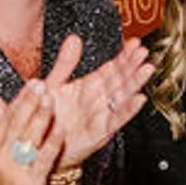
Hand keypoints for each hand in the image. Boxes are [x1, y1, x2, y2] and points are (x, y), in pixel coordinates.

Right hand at [0, 82, 59, 184]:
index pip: (7, 117)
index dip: (21, 99)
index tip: (32, 83)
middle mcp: (1, 156)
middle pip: (17, 124)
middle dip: (30, 102)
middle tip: (42, 84)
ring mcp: (15, 170)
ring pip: (28, 138)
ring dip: (40, 117)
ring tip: (51, 99)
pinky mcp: (29, 184)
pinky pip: (41, 160)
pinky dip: (50, 143)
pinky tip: (59, 131)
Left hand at [45, 34, 153, 168]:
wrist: (38, 145)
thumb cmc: (45, 116)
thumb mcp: (53, 84)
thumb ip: (65, 63)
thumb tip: (74, 38)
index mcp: (89, 86)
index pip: (111, 68)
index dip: (124, 55)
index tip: (135, 43)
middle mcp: (98, 100)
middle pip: (120, 80)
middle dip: (133, 66)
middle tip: (145, 52)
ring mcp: (100, 115)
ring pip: (121, 97)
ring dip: (135, 83)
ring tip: (146, 70)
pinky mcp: (98, 132)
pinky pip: (115, 120)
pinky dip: (127, 110)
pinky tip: (138, 99)